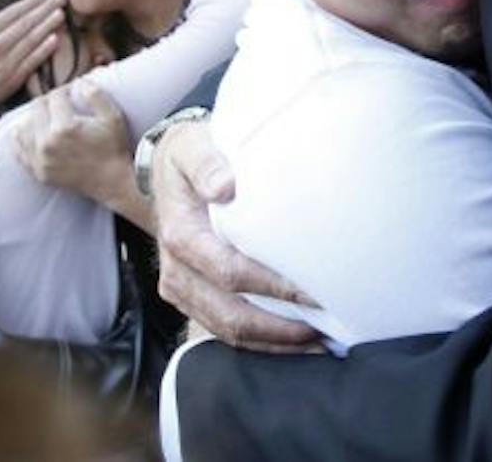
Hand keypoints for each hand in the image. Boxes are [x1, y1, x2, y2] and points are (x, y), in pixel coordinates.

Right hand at [0, 0, 65, 165]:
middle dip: (44, 9)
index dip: (29, 2)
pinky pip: (32, 61)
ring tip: (61, 14)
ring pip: (31, 40)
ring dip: (48, 25)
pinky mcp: (14, 78)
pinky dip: (44, 49)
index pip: (10, 13)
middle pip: (24, 23)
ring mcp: (5, 63)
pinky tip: (55, 39)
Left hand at [12, 78, 150, 229]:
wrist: (113, 182)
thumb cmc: (114, 148)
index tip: (72, 92)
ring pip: (22, 127)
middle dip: (48, 101)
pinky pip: (18, 150)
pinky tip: (32, 133)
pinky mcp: (38, 172)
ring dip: (34, 118)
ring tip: (47, 118)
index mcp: (65, 127)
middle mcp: (47, 143)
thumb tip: (79, 81)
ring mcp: (40, 160)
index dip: (65, 90)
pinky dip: (22, 139)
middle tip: (60, 103)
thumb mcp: (112, 116)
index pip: (55, 97)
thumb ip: (95, 95)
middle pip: (36, 108)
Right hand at [152, 119, 321, 352]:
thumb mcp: (193, 147)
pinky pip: (223, 330)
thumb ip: (207, 162)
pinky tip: (295, 342)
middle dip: (279, 330)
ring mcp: (181, 289)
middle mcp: (176, 271)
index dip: (273, 287)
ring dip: (273, 343)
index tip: (314, 293)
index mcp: (180, 236)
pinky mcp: (191, 298)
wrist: (166, 170)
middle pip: (230, 315)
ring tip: (318, 345)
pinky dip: (260, 343)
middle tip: (326, 330)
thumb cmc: (189, 156)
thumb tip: (224, 186)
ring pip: (227, 331)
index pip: (230, 272)